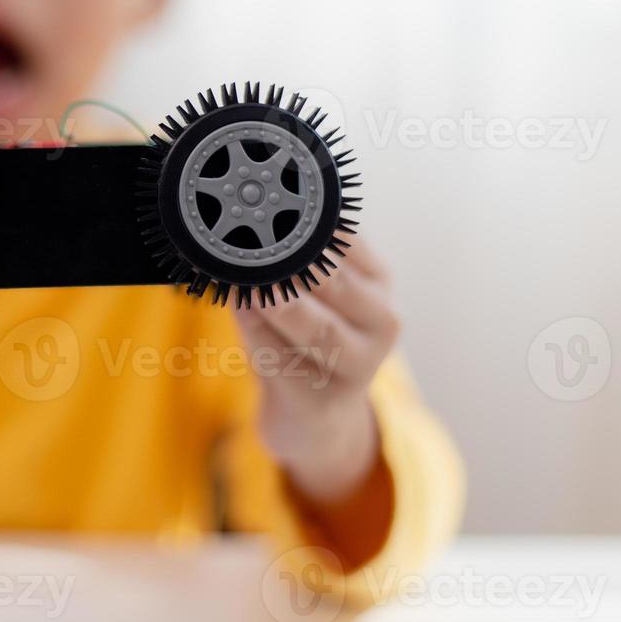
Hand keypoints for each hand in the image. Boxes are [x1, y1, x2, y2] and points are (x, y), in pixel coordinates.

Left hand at [232, 242, 399, 501]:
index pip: (348, 243)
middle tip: (252, 241)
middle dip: (293, 263)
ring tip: (246, 280)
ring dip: (277, 301)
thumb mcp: (314, 293)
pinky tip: (238, 309)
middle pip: (336, 285)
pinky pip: (286, 362)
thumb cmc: (305, 335)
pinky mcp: (324, 400)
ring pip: (317, 329)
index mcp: (379, 283)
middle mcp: (382, 322)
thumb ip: (297, 258)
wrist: (316, 414)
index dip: (310, 225)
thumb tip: (253, 216)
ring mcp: (359, 366)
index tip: (271, 206)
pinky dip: (257, 333)